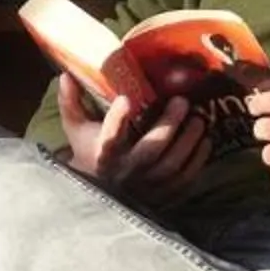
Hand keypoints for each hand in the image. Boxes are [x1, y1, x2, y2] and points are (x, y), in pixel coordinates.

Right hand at [57, 75, 210, 197]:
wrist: (99, 190)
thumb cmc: (90, 152)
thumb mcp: (76, 129)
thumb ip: (71, 102)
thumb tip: (65, 75)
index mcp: (103, 154)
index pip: (108, 138)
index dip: (117, 120)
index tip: (126, 99)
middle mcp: (126, 172)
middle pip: (150, 151)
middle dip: (168, 125)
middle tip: (182, 101)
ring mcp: (146, 187)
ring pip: (172, 166)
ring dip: (189, 141)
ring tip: (198, 119)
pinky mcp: (163, 195)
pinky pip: (185, 180)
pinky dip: (197, 161)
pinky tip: (204, 142)